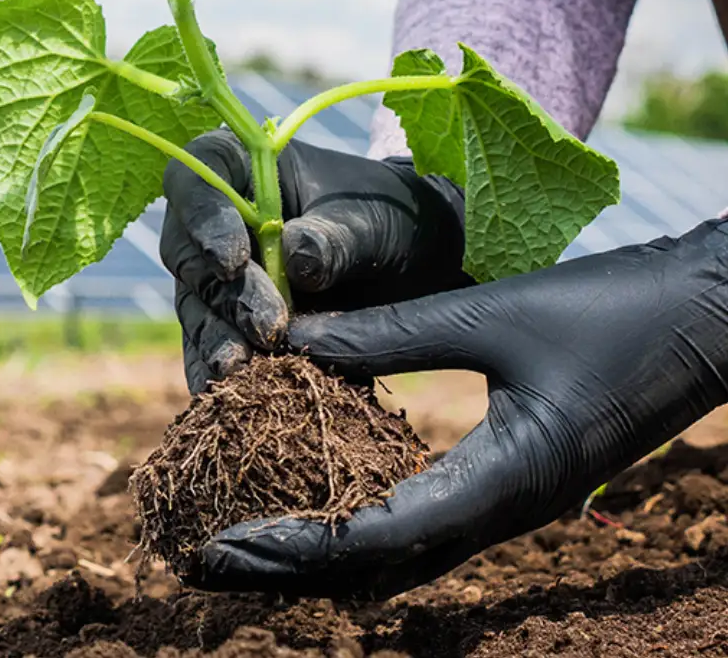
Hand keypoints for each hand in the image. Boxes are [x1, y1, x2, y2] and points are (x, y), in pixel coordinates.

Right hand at [161, 132, 468, 393]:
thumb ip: (337, 237)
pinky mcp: (228, 325)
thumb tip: (295, 258)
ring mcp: (216, 276)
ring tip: (243, 372)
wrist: (418, 264)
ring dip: (216, 341)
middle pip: (188, 253)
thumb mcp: (377, 220)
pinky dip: (218, 378)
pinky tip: (229, 403)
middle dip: (225, 295)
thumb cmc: (394, 218)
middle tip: (269, 326)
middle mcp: (215, 221)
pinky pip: (209, 351)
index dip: (202, 216)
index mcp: (242, 168)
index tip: (234, 258)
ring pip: (195, 307)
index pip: (196, 179)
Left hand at [182, 220, 727, 599]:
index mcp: (503, 484)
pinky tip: (317, 509)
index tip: (220, 546)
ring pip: (398, 556)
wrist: (711, 317)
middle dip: (290, 569)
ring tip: (243, 546)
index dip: (292, 546)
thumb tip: (291, 338)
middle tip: (204, 563)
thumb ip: (390, 333)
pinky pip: (423, 525)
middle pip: (376, 567)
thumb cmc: (613, 311)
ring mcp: (509, 504)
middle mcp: (502, 512)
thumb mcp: (491, 316)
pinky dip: (360, 528)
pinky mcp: (511, 484)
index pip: (374, 538)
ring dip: (321, 556)